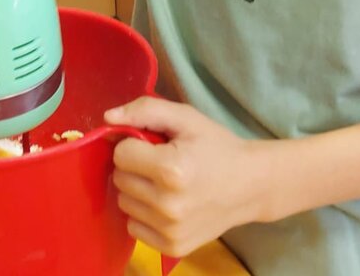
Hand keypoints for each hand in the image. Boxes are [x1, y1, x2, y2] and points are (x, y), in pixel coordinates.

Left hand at [106, 97, 266, 258]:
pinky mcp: (171, 247)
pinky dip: (144, 214)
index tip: (155, 145)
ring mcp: (170, 230)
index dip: (135, 144)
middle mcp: (168, 205)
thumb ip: (145, 111)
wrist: (250, 186)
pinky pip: (134, 227)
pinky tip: (166, 204)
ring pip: (124, 203)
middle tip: (161, 163)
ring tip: (165, 184)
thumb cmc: (217, 146)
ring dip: (138, 191)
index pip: (121, 154)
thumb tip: (108, 119)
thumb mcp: (186, 118)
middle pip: (120, 179)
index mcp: (171, 169)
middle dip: (135, 167)